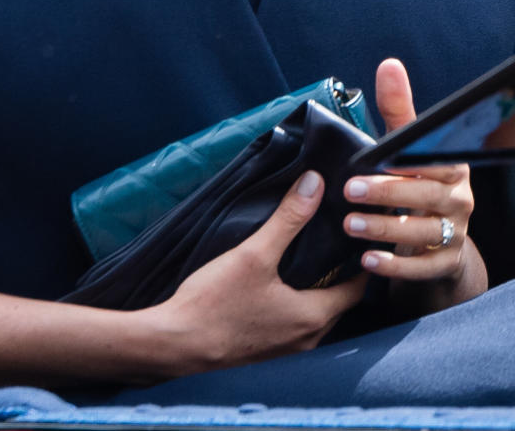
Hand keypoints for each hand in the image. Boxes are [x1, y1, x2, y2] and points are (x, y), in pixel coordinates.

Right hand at [144, 170, 365, 373]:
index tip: (359, 238)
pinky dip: (297, 305)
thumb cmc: (216, 302)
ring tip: (308, 260)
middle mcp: (308, 340)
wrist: (177, 345)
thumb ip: (288, 220)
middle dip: (339, 275)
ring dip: (317, 292)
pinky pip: (295, 326)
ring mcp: (287, 351)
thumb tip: (315, 184)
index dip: (361, 263)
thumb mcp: (253, 254)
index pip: (357, 289)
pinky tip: (277, 287)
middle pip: (338, 303)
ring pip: (316, 316)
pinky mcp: (267, 354)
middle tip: (335, 243)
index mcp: (313, 317)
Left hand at [341, 58, 486, 309]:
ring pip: (423, 233)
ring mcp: (455, 234)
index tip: (376, 160)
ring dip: (385, 229)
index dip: (406, 163)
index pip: (434, 163)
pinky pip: (423, 268)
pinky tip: (368, 260)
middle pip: (427, 197)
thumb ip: (398, 111)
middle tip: (349, 190)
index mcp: (451, 168)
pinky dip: (395, 265)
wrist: (438, 240)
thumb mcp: (408, 148)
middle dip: (388, 194)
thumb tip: (389, 66)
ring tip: (350, 224)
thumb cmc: (416, 182)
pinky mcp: (445, 263)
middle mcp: (458, 200)